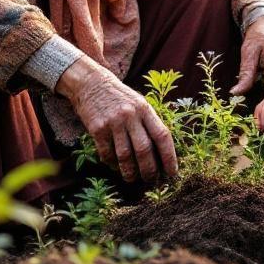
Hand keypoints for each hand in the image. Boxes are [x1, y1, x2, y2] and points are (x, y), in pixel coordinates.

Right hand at [58, 57, 177, 182]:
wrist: (91, 83)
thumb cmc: (120, 97)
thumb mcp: (139, 103)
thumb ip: (149, 122)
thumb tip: (162, 151)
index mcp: (145, 109)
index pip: (162, 136)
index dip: (169, 157)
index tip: (172, 172)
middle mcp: (131, 115)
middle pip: (144, 149)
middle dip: (149, 170)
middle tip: (150, 180)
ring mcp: (113, 122)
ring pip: (125, 155)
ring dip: (130, 172)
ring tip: (132, 178)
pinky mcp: (97, 128)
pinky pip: (107, 153)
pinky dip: (112, 164)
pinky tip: (115, 167)